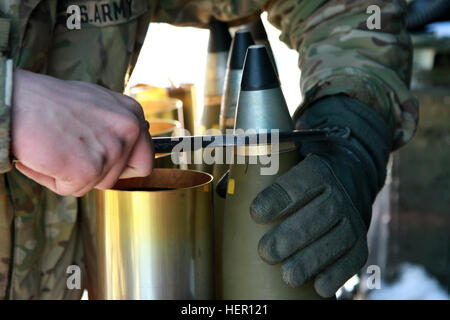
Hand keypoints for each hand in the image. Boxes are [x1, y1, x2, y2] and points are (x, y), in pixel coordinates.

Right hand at [11, 69, 153, 196]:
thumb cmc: (47, 101)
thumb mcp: (95, 104)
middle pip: (122, 175)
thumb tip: (125, 145)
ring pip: (96, 183)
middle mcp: (129, 129)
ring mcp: (111, 149)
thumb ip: (115, 125)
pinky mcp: (89, 169)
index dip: (123, 166)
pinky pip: (72, 189)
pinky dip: (53, 179)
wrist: (14, 99)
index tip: (103, 162)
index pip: (145, 157)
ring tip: (54, 148)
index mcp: (132, 113)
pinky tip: (43, 156)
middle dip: (99, 173)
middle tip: (74, 155)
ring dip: (73, 175)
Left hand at [250, 95, 390, 297]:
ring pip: (336, 240)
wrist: (351, 175)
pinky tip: (318, 286)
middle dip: (292, 236)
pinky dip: (337, 274)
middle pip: (318, 215)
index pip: (299, 183)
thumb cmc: (305, 175)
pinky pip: (353, 259)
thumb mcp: (288, 162)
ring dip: (311, 260)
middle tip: (266, 252)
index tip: (255, 214)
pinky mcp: (361, 241)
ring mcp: (353, 218)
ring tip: (288, 276)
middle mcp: (340, 193)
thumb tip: (220, 191)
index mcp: (317, 170)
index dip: (277, 199)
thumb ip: (257, 174)